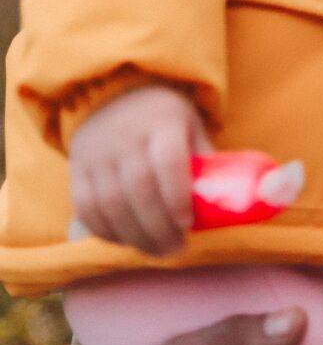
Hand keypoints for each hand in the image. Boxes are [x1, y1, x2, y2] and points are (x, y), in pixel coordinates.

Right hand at [69, 83, 212, 254]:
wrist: (113, 94)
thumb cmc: (162, 118)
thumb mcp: (190, 126)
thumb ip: (203, 161)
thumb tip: (224, 202)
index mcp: (162, 123)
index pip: (168, 161)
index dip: (177, 196)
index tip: (187, 224)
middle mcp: (127, 137)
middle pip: (139, 190)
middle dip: (158, 228)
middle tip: (175, 249)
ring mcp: (98, 153)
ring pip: (111, 204)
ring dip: (134, 236)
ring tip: (155, 250)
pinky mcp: (77, 168)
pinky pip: (86, 208)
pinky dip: (105, 232)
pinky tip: (125, 240)